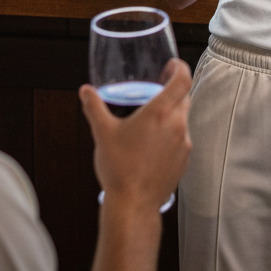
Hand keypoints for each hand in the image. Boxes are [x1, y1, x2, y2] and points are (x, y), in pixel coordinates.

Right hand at [80, 58, 192, 212]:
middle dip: (173, 91)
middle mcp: (177, 125)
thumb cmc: (119, 169)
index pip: (183, 79)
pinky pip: (182, 139)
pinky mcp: (184, 159)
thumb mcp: (103, 133)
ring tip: (150, 120)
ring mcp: (184, 143)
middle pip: (184, 97)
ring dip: (171, 114)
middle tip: (158, 89)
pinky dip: (171, 135)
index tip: (171, 66)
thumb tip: (86, 91)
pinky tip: (153, 144)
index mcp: (160, 113)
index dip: (180, 68)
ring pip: (183, 119)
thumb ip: (94, 107)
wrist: (133, 204)